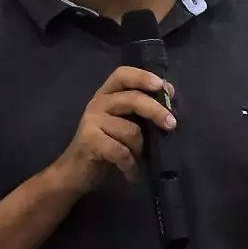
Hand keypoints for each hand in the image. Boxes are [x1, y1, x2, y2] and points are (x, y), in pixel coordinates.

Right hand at [55, 67, 175, 194]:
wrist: (76, 172)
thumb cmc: (106, 147)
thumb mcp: (124, 124)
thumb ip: (142, 109)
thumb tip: (169, 93)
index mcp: (107, 95)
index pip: (122, 74)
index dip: (143, 77)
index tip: (161, 86)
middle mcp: (98, 103)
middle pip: (132, 99)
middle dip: (155, 111)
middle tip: (171, 125)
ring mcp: (92, 121)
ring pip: (131, 130)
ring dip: (140, 149)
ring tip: (137, 160)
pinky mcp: (90, 141)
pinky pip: (122, 151)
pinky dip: (130, 165)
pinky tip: (131, 174)